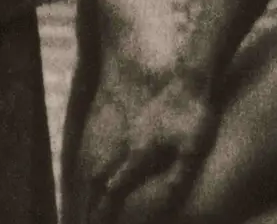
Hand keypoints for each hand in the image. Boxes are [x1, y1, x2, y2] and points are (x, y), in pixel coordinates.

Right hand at [89, 71, 218, 223]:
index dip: (103, 214)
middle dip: (88, 204)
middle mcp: (117, 143)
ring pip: (89, 161)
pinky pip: (90, 140)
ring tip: (83, 199)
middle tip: (84, 219)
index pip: (112, 193)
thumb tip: (161, 211)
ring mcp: (110, 125)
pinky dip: (86, 159)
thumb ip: (175, 182)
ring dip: (85, 184)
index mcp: (136, 156)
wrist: (179, 69)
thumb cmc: (191, 109)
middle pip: (94, 181)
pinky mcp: (109, 109)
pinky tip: (88, 161)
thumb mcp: (193, 149)